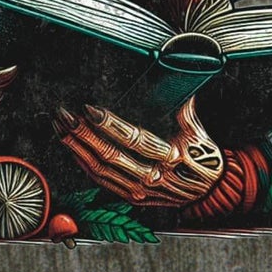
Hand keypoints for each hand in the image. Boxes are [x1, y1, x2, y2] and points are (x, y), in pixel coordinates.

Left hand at [54, 97, 223, 205]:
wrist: (210, 192)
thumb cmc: (203, 155)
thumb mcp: (197, 128)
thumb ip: (182, 105)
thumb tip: (176, 73)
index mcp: (172, 156)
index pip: (134, 139)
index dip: (109, 124)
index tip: (90, 109)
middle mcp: (154, 177)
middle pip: (111, 156)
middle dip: (84, 135)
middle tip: (65, 115)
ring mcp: (141, 191)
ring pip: (101, 170)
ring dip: (77, 148)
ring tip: (61, 128)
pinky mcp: (132, 198)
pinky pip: (101, 181)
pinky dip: (83, 164)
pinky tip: (71, 148)